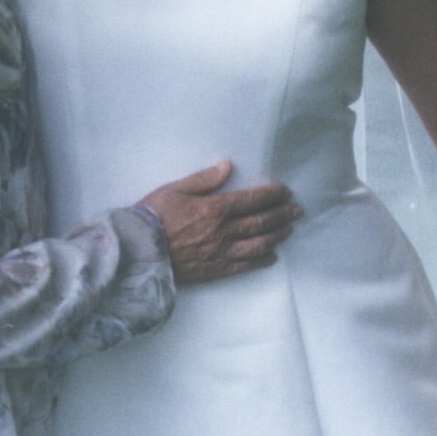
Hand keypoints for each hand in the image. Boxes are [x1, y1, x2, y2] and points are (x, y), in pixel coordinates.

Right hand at [140, 159, 301, 284]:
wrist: (139, 250)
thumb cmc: (153, 216)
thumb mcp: (176, 189)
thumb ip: (204, 179)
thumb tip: (227, 166)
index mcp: (214, 209)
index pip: (252, 200)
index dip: (272, 195)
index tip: (285, 192)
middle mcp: (223, 232)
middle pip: (261, 222)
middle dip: (282, 215)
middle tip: (297, 210)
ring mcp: (221, 253)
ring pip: (258, 244)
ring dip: (277, 236)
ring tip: (289, 230)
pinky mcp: (215, 270)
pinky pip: (244, 266)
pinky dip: (261, 261)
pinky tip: (272, 257)